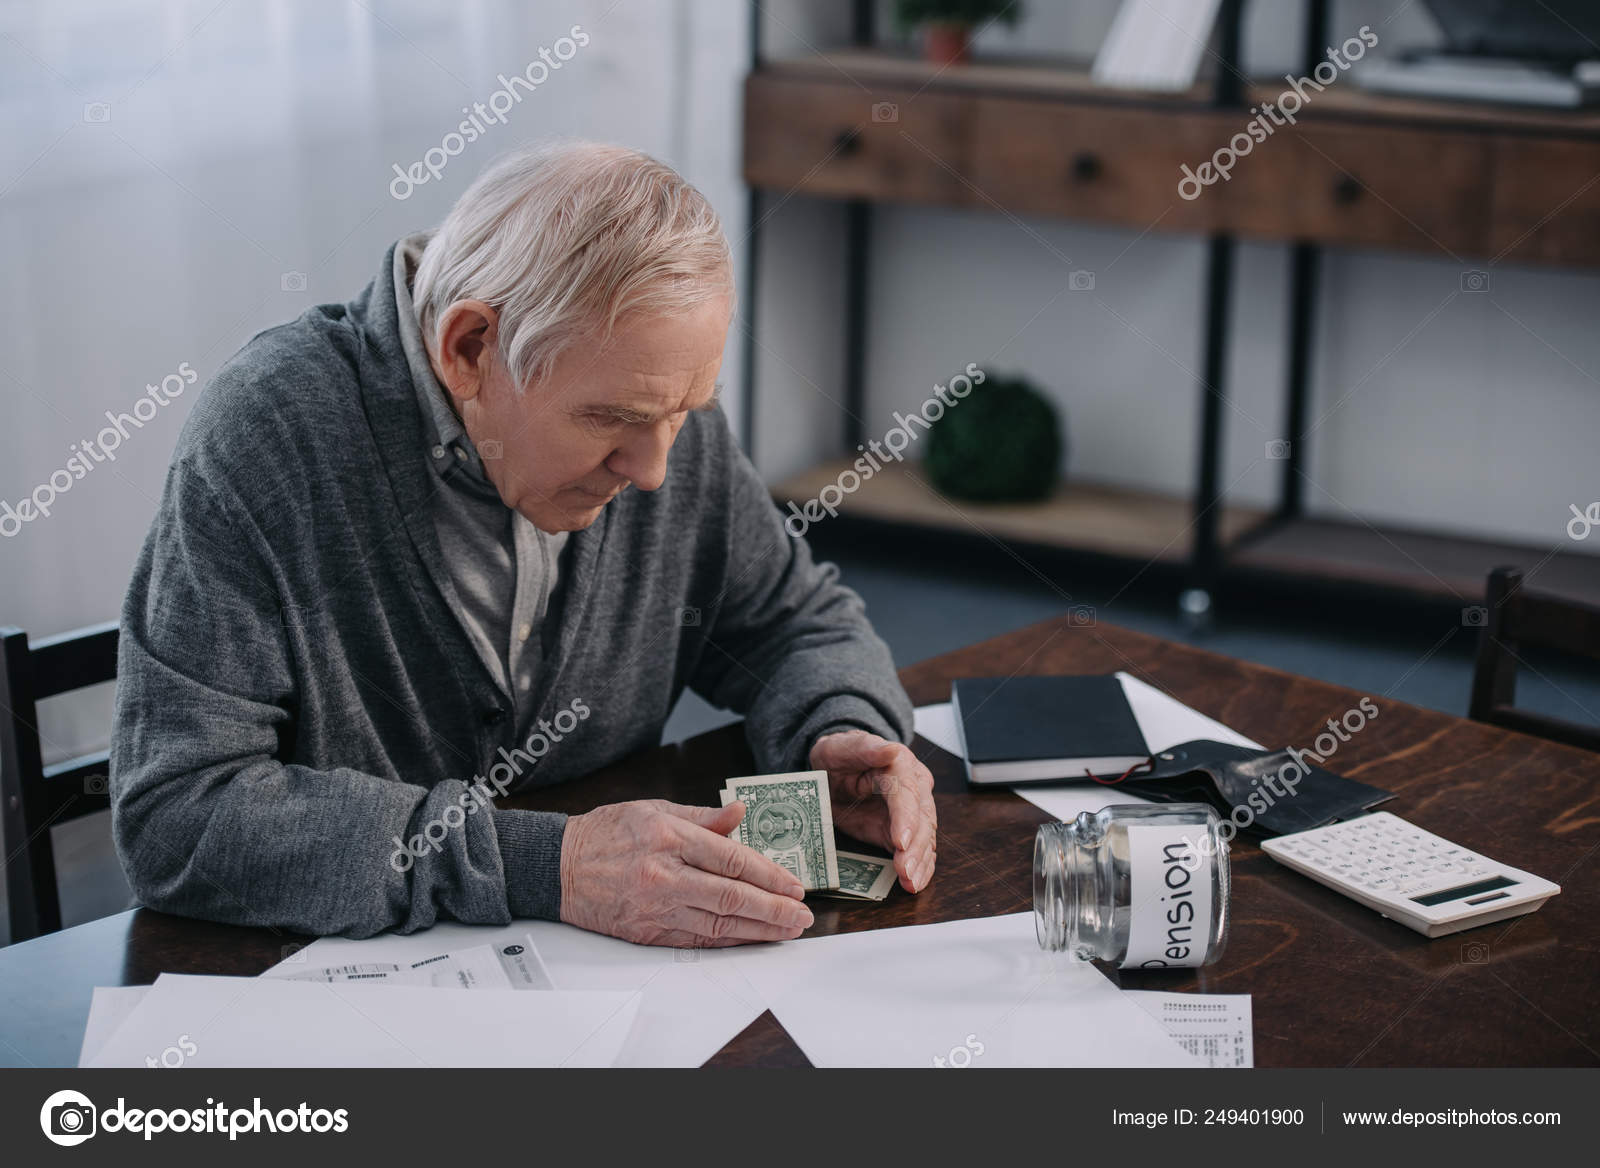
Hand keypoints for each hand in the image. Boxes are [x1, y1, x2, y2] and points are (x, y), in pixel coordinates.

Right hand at [559, 799, 812, 947]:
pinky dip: (728, 940)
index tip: (795, 885)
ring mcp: (656, 907)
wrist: (556, 867)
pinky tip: (750, 938)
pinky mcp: (647, 931)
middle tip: (803, 915)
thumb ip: (702, 816)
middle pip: (732, 896)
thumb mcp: (654, 809)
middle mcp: (665, 875)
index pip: (733, 859)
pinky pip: (697, 939)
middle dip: (774, 908)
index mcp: (670, 837)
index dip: (770, 874)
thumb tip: (740, 814)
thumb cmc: (605, 834)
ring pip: (719, 922)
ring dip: (759, 930)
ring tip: (787, 931)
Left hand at [810, 730, 936, 892]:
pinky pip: (918, 850)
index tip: (901, 841)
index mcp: (900, 765)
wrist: (834, 770)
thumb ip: (866, 748)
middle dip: (916, 847)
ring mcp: (912, 811)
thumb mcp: (842, 748)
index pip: (907, 792)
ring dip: (920, 862)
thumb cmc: (838, 756)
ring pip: (925, 838)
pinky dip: (919, 868)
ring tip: (910, 883)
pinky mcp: (904, 831)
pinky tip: (915, 883)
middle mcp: (914, 788)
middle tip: (906, 871)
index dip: (906, 818)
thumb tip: (891, 750)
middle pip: (922, 819)